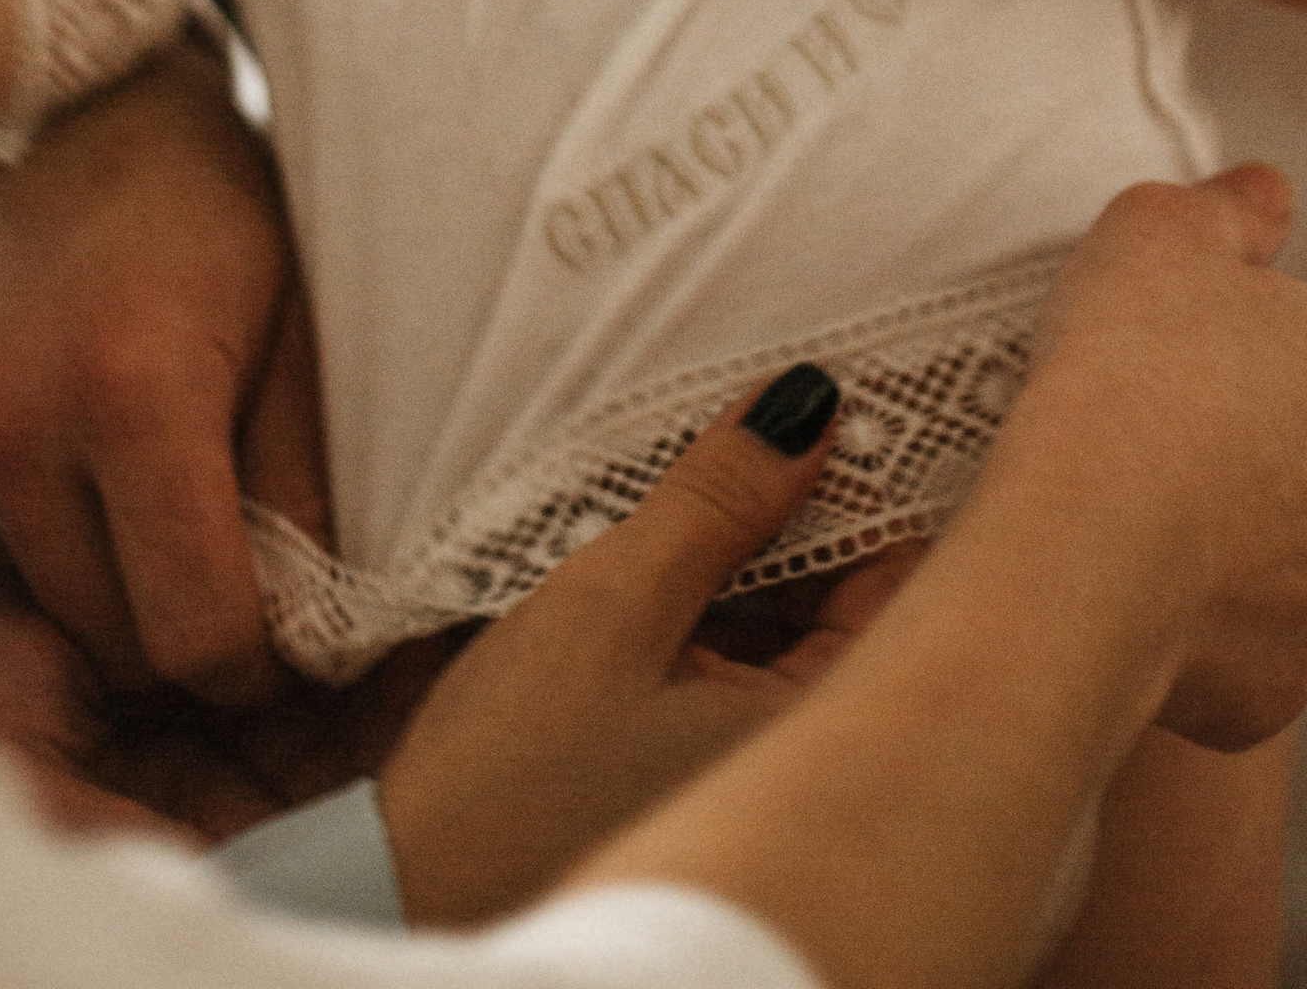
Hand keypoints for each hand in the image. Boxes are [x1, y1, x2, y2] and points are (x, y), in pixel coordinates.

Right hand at [0, 34, 326, 707]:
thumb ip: (303, 491)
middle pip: (98, 636)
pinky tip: (32, 460)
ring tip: (110, 485)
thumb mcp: (291, 322)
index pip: (189, 634)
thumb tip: (313, 645)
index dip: (244, 652)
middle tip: (195, 557)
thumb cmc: (198, 199)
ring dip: (70, 581)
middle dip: (160, 621)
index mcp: (129, 386)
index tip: (266, 626)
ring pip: (11, 605)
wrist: (51, 69)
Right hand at [380, 377, 915, 925]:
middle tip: (735, 435)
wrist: (412, 902)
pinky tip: (659, 574)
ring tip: (686, 494)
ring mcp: (753, 777)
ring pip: (786, 629)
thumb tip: (804, 410)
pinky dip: (713, 612)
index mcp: (817, 735)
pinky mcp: (700, 780)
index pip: (895, 576)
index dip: (858, 477)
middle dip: (795, 510)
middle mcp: (805, 766)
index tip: (811, 403)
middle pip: (844, 599)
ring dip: (747, 559)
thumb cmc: (509, 783)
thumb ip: (715, 502)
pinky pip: (740, 671)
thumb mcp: (611, 608)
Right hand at [1005, 165, 1306, 748]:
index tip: (1278, 389)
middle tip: (1217, 472)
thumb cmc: (1131, 366)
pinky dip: (1218, 652)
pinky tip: (1148, 614)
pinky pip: (1258, 673)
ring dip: (1269, 577)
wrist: (1092, 534)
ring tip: (1170, 544)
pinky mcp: (1279, 692)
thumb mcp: (1162, 233)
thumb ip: (1228, 210)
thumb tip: (1272, 190)